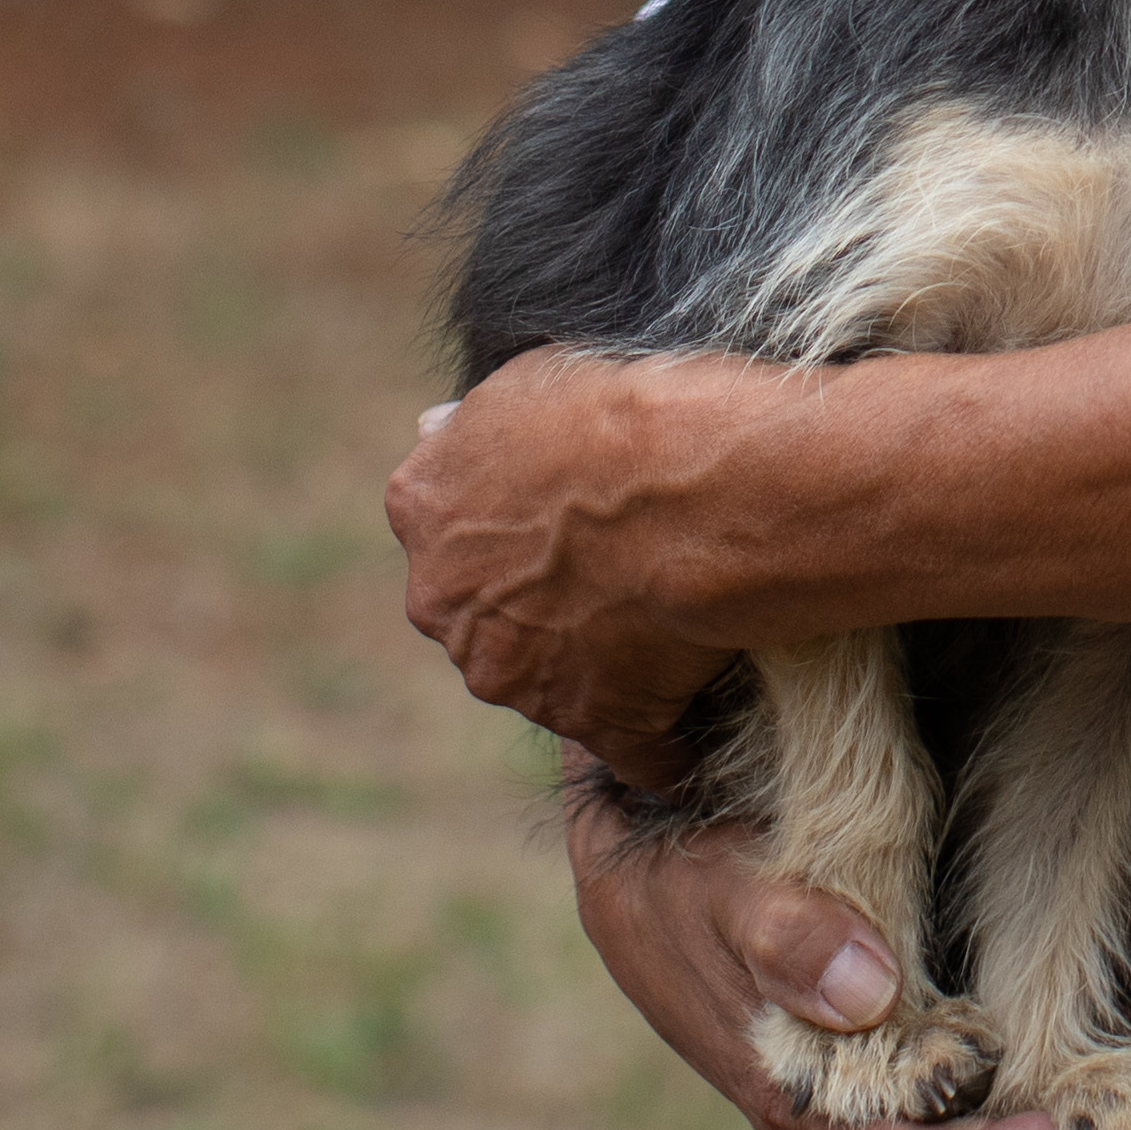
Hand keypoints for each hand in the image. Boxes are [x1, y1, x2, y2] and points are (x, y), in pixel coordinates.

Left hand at [388, 371, 738, 793]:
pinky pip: (629, 749)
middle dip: (533, 601)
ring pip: (540, 678)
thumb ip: (474, 426)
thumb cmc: (628, 413)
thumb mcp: (531, 380)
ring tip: (665, 626)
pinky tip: (691, 718)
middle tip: (613, 567)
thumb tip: (434, 431)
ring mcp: (513, 673)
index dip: (508, 524)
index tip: (559, 518)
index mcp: (424, 508)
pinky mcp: (591, 720)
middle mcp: (447, 603)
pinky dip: (659, 742)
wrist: (705, 486)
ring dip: (591, 662)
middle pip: (481, 611)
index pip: (445, 527)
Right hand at [566, 791, 1089, 1129]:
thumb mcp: (719, 889)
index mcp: (803, 1113)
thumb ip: (784, 933)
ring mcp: (862, 1114)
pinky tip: (1095, 1055)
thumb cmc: (684, 881)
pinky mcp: (883, 1078)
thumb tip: (867, 989)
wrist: (644, 875)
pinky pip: (964, 1110)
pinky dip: (1026, 1093)